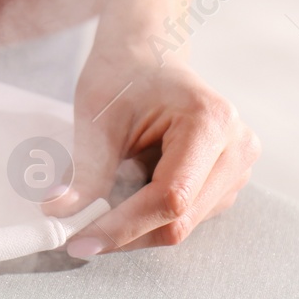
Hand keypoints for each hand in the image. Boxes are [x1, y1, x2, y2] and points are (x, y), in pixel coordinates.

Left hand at [45, 34, 259, 254]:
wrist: (147, 57)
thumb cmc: (123, 77)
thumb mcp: (96, 119)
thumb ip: (84, 172)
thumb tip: (60, 214)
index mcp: (210, 121)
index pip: (169, 197)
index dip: (122, 227)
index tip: (79, 241)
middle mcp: (237, 147)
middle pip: (178, 220)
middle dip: (124, 232)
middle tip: (77, 232)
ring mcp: (238, 167)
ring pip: (181, 226)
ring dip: (135, 225)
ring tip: (108, 187)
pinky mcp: (227, 183)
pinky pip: (185, 218)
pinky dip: (148, 216)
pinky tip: (130, 186)